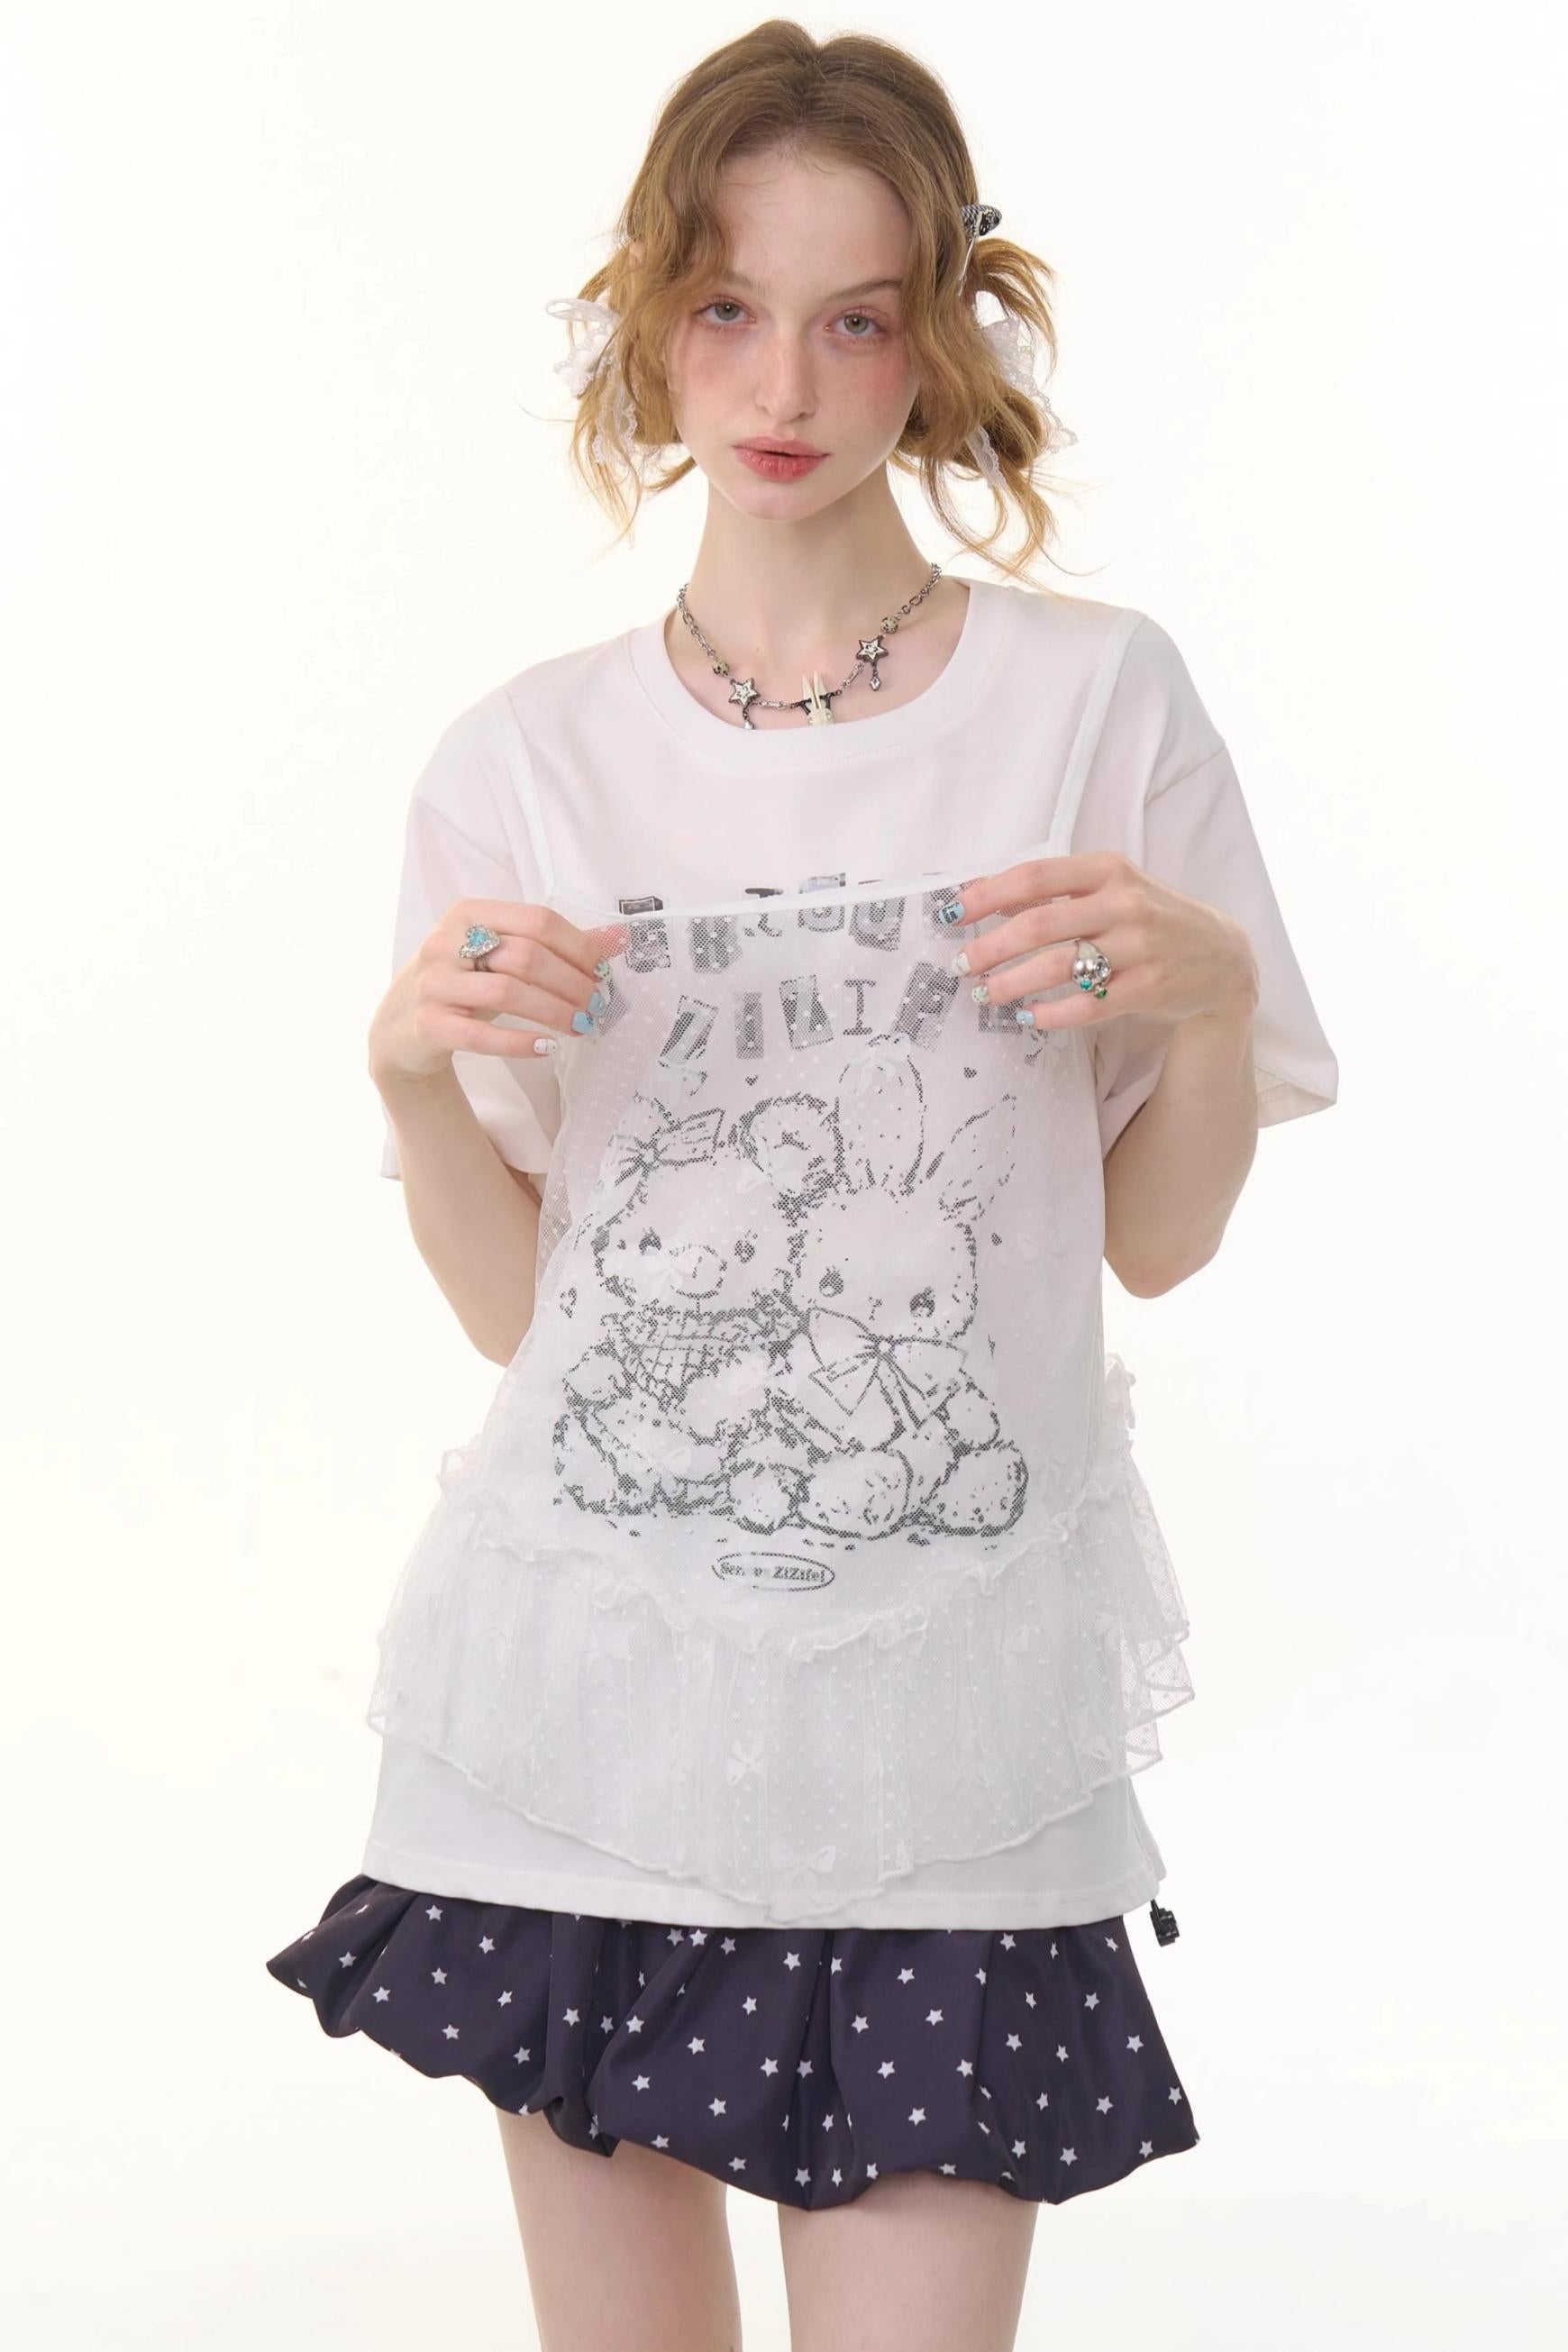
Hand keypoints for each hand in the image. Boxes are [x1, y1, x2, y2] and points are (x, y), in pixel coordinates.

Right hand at [368, 899, 629, 1088]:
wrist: (400, 1029)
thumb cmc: (462, 986)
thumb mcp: (501, 958)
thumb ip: (556, 946)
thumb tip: (619, 938)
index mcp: (468, 914)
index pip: (536, 920)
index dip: (577, 947)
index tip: (602, 973)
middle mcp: (445, 942)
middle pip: (525, 955)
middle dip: (571, 983)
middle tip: (596, 1006)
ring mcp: (433, 983)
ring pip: (507, 992)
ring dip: (554, 1011)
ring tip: (580, 1026)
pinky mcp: (427, 1024)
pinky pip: (480, 1035)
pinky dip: (519, 1042)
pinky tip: (546, 1048)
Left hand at [938, 851, 1257, 1033]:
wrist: (1222, 958)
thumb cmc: (1153, 919)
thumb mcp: (1113, 890)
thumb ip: (1058, 892)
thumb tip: (988, 896)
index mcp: (1109, 869)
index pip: (1035, 876)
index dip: (987, 894)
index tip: (951, 911)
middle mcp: (1125, 904)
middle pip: (1039, 926)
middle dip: (991, 947)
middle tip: (964, 964)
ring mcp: (1139, 947)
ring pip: (1058, 968)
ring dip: (1012, 984)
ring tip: (986, 994)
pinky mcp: (1149, 988)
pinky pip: (1087, 1005)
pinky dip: (1051, 1014)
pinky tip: (1029, 1018)